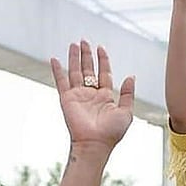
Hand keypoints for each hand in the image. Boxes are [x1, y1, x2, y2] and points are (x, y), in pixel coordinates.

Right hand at [51, 42, 133, 156]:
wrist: (95, 144)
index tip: (101, 48)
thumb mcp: (126, 112)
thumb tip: (131, 76)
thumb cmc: (111, 133)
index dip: (103, 60)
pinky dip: (57, 70)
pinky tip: (54, 59)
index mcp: (105, 97)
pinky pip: (61, 82)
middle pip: (88, 70)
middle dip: (87, 55)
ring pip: (75, 72)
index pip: (103, 74)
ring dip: (74, 58)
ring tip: (74, 44)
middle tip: (84, 41)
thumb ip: (128, 94)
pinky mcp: (67, 99)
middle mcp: (91, 95)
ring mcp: (78, 96)